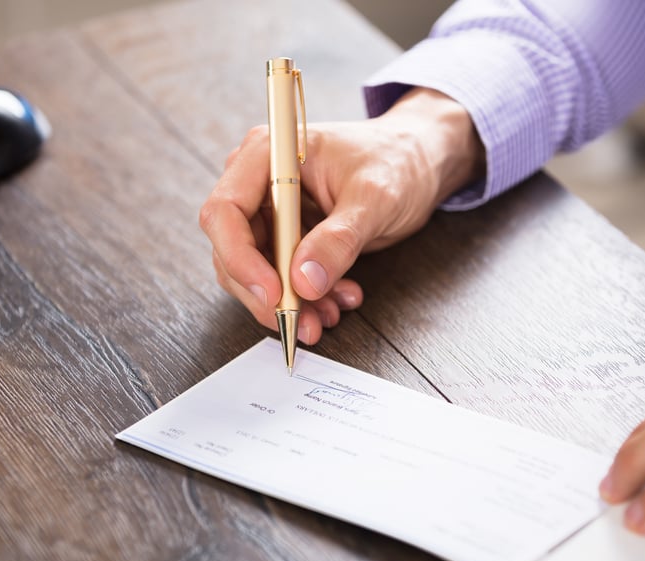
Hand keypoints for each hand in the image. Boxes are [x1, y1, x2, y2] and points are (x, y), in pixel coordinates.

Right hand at [199, 88, 483, 343]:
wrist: (418, 163)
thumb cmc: (397, 161)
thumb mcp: (375, 198)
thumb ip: (339, 239)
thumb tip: (304, 280)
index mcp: (269, 154)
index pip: (226, 210)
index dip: (240, 258)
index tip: (274, 294)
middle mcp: (259, 181)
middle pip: (233, 249)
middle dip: (267, 293)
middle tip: (301, 322)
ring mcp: (270, 212)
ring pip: (255, 272)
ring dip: (288, 302)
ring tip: (328, 314)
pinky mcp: (286, 237)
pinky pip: (281, 278)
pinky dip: (305, 298)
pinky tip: (337, 301)